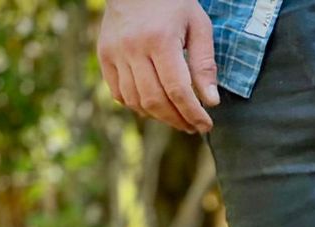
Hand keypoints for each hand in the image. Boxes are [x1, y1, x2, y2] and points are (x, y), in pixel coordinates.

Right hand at [98, 0, 219, 134]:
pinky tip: (154, 106)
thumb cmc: (173, 3)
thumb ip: (204, 64)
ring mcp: (114, 52)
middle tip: (193, 126)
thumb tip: (211, 102)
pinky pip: (118, 93)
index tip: (206, 125)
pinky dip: (137, 106)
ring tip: (176, 118)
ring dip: (158, 117)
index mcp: (160, 40)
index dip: (193, 114)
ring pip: (135, 101)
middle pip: (155, 100)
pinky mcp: (104, 55)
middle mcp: (133, 48)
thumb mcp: (198, 26)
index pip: (177, 90)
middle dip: (177, 120)